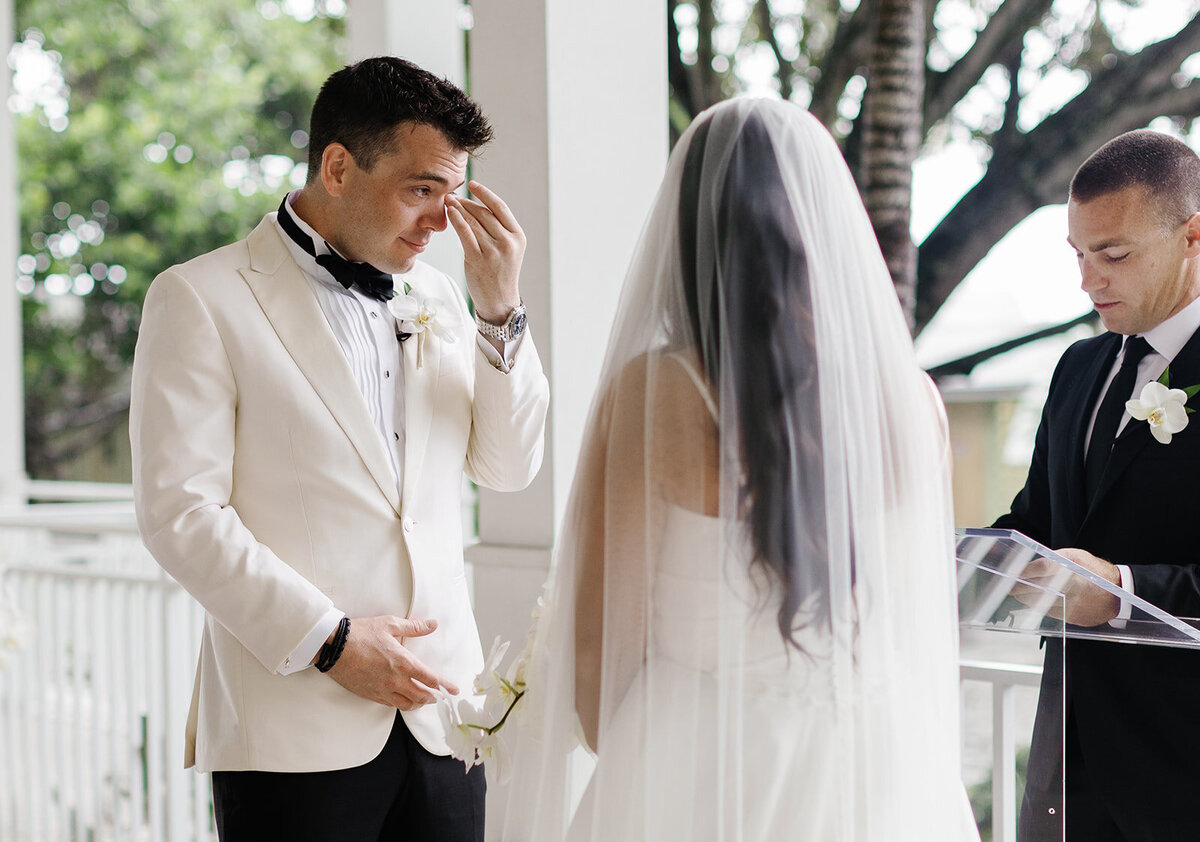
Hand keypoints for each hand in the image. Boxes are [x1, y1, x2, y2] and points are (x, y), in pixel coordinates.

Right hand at [326, 616, 458, 710]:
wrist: (333, 646)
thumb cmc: (361, 633)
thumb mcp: (390, 624)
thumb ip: (414, 627)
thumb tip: (432, 624)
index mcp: (403, 662)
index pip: (431, 679)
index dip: (445, 686)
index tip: (454, 690)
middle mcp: (395, 680)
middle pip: (422, 696)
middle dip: (434, 697)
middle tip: (441, 697)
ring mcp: (382, 690)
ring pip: (407, 704)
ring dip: (419, 703)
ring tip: (424, 699)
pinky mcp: (370, 694)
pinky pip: (391, 704)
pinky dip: (401, 703)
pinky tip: (403, 699)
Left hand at [446, 181, 524, 322]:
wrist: (499, 301)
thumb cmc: (501, 274)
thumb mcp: (508, 249)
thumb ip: (498, 230)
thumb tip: (477, 208)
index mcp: (517, 236)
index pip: (500, 207)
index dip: (485, 194)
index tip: (473, 185)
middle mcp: (507, 242)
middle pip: (485, 213)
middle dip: (467, 201)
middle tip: (454, 195)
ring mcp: (493, 251)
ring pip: (473, 222)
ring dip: (459, 209)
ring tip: (448, 201)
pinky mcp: (478, 259)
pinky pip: (465, 233)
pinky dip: (456, 220)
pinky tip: (450, 212)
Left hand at [1010, 548, 1121, 626]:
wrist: (1119, 595)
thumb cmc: (1095, 571)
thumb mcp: (1075, 556)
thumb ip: (1053, 558)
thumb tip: (1031, 564)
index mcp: (1070, 568)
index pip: (1038, 568)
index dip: (1022, 572)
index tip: (1010, 573)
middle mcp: (1070, 587)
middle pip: (1035, 588)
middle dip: (1018, 588)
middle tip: (1008, 587)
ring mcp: (1071, 604)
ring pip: (1040, 603)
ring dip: (1026, 599)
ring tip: (1017, 595)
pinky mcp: (1072, 617)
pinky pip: (1049, 613)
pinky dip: (1039, 608)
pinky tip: (1032, 603)